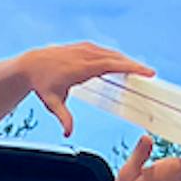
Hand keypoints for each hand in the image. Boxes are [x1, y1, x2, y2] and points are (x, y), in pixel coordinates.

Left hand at [22, 42, 153, 136]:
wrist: (30, 65)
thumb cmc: (42, 84)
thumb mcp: (52, 103)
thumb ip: (63, 117)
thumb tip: (68, 133)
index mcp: (81, 67)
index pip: (112, 65)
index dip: (131, 67)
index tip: (146, 72)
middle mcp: (84, 55)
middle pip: (116, 58)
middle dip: (134, 65)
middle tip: (149, 74)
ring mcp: (84, 48)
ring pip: (111, 53)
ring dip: (125, 60)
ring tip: (138, 70)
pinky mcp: (84, 47)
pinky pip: (104, 51)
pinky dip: (115, 57)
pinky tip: (121, 64)